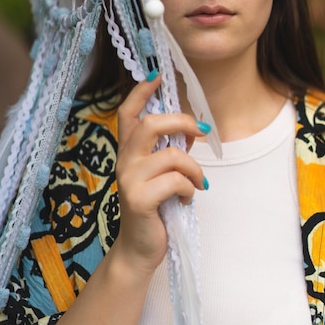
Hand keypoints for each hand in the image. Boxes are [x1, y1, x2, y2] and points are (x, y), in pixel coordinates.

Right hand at [114, 73, 207, 274]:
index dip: (141, 92)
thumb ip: (171, 150)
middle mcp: (124, 161)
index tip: (156, 75)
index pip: (128, 113)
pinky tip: (187, 199)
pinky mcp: (139, 199)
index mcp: (128, 151)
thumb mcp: (162, 173)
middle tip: (200, 131)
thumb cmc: (154, 206)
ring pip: (172, 156)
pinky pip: (176, 181)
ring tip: (198, 183)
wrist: (138, 249)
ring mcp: (129, 179)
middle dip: (181, 122)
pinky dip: (190, 189)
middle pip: (151, 124)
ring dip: (194, 169)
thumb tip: (192, 129)